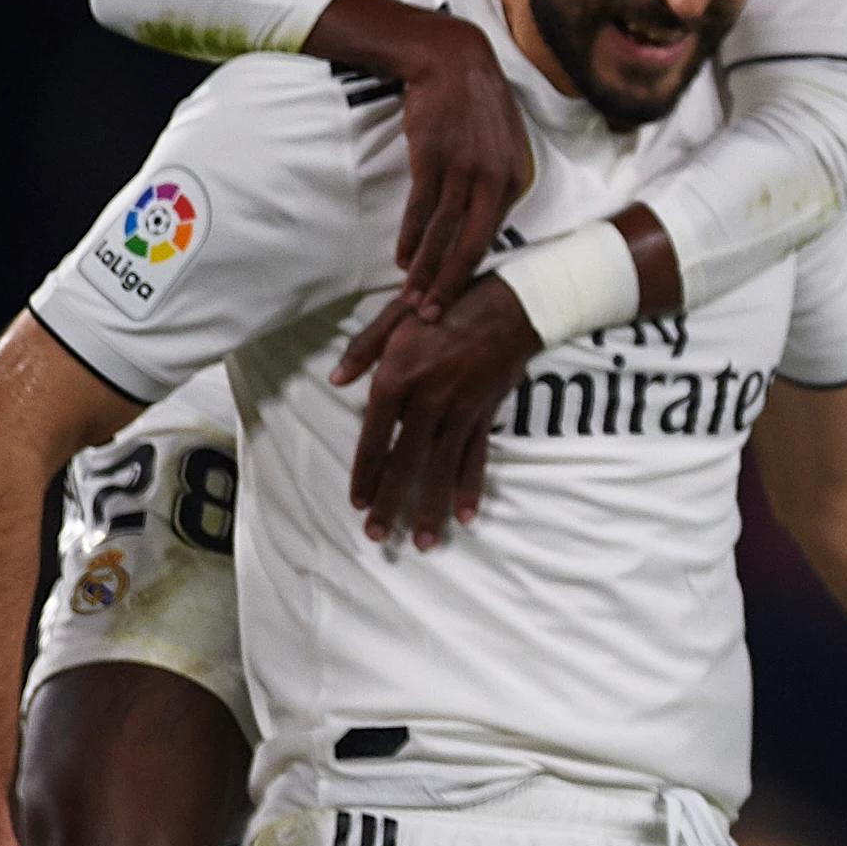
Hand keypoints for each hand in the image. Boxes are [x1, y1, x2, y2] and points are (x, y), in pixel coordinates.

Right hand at [307, 0, 532, 321]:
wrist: (452, 59)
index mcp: (514, 178)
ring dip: (425, 268)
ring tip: (411, 297)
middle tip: (432, 316)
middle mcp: (494, 178)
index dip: (473, 271)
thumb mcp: (500, 143)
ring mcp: (464, 168)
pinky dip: (411, 236)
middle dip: (450, 284)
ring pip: (445, 232)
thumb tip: (483, 218)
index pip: (493, 237)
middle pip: (472, 244)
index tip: (459, 299)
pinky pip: (422, 207)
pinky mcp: (434, 156)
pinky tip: (401, 258)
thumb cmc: (474, 104)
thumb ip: (495, 181)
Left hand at [339, 275, 542, 547]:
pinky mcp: (485, 414)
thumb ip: (364, 348)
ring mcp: (460, 410)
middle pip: (406, 461)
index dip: (365, 472)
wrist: (511, 305)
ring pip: (442, 467)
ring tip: (425, 541)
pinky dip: (470, 487)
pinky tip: (465, 514)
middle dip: (392, 502)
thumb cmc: (446, 304)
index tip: (358, 503)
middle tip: (380, 536)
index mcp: (398, 377)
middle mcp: (428, 399)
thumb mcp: (396, 315)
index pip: (375, 435)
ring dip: (432, 507)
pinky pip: (476, 457)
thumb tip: (335, 380)